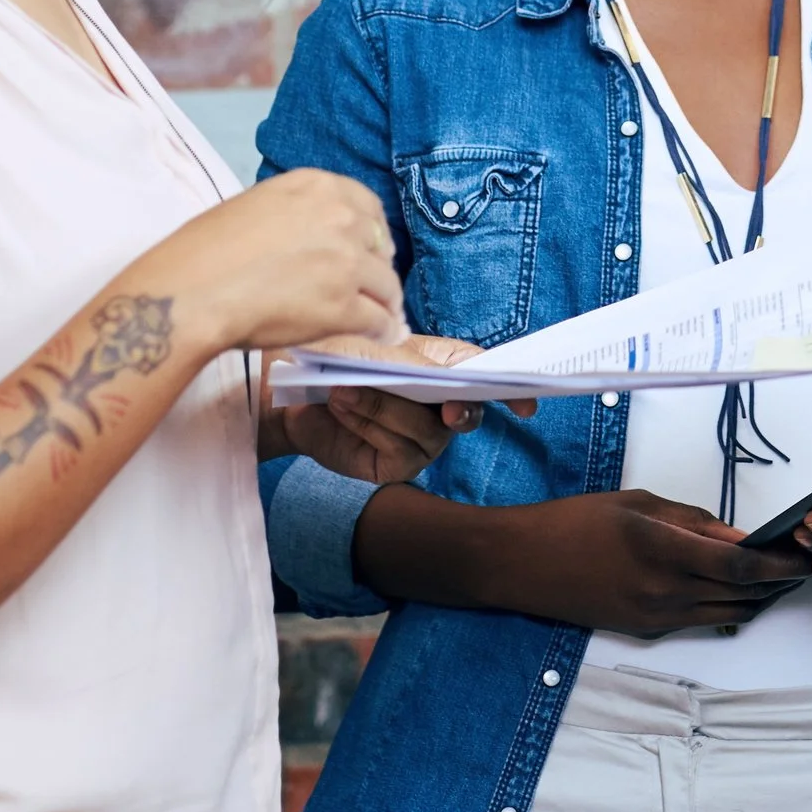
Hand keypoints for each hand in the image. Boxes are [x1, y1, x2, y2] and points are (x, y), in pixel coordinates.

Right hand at [157, 168, 405, 356]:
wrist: (190, 293)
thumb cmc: (205, 252)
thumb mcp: (256, 206)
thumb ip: (296, 214)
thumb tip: (313, 236)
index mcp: (316, 186)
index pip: (368, 206)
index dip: (372, 232)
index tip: (370, 249)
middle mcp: (340, 217)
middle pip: (381, 245)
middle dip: (378, 266)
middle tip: (373, 284)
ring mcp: (346, 262)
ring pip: (387, 285)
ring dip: (386, 302)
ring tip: (384, 315)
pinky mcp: (343, 306)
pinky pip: (379, 320)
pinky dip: (384, 330)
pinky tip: (383, 335)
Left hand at [261, 336, 534, 483]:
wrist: (285, 387)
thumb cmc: (333, 354)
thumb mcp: (372, 346)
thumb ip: (410, 362)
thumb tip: (442, 387)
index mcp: (443, 367)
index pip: (485, 375)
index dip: (510, 387)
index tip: (527, 402)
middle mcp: (438, 406)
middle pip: (464, 410)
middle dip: (452, 407)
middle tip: (443, 405)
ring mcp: (419, 439)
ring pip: (426, 430)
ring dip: (385, 407)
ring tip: (344, 389)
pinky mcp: (392, 465)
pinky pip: (396, 449)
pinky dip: (368, 424)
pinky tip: (340, 406)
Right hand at [356, 486, 811, 636]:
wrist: (520, 565)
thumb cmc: (573, 523)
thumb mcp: (635, 504)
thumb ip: (690, 521)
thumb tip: (736, 535)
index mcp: (662, 553)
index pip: (740, 567)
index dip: (781, 564)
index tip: (807, 553)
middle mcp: (663, 594)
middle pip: (741, 597)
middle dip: (780, 583)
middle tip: (807, 563)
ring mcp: (654, 618)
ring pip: (725, 616)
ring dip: (757, 600)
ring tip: (782, 579)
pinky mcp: (644, 630)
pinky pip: (699, 623)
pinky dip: (726, 609)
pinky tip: (738, 593)